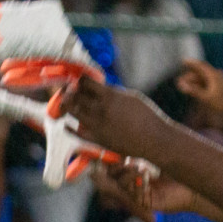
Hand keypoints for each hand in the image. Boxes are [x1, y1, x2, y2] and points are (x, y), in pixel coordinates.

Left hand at [58, 80, 173, 161]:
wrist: (155, 141)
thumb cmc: (147, 118)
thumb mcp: (131, 98)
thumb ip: (113, 93)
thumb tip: (99, 90)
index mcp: (110, 96)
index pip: (85, 82)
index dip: (80, 80)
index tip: (80, 81)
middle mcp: (101, 110)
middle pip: (75, 95)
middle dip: (71, 91)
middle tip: (70, 91)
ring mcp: (98, 126)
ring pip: (73, 112)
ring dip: (69, 106)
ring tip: (70, 105)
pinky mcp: (98, 140)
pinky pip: (77, 133)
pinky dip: (70, 127)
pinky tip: (68, 124)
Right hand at [176, 60, 222, 124]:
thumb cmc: (222, 104)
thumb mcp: (206, 98)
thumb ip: (194, 91)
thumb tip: (182, 86)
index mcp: (214, 75)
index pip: (201, 66)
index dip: (191, 63)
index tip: (183, 60)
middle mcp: (217, 75)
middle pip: (200, 73)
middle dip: (189, 76)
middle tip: (179, 81)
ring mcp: (218, 80)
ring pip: (203, 78)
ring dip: (193, 81)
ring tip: (183, 86)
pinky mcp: (219, 86)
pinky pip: (207, 83)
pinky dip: (199, 85)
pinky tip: (192, 88)